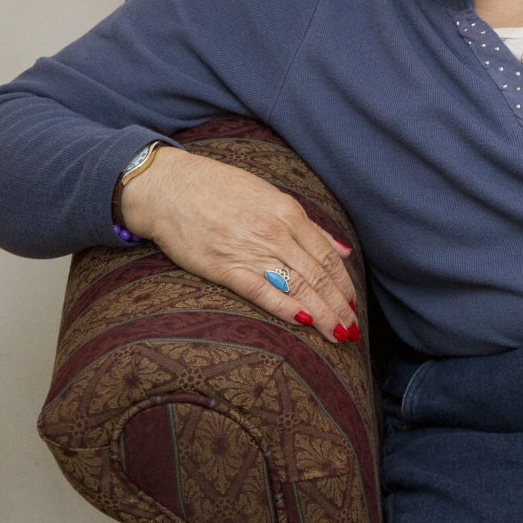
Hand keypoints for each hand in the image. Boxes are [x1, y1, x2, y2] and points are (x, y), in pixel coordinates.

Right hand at [120, 147, 358, 343]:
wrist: (169, 188)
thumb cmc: (220, 190)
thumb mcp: (270, 197)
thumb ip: (308, 226)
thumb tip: (342, 250)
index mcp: (289, 213)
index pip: (327, 256)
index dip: (344, 283)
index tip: (354, 304)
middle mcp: (275, 232)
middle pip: (318, 275)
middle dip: (339, 306)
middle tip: (352, 330)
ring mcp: (250, 250)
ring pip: (297, 286)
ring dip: (322, 313)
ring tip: (338, 334)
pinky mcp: (223, 267)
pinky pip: (260, 291)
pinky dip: (284, 307)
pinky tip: (303, 321)